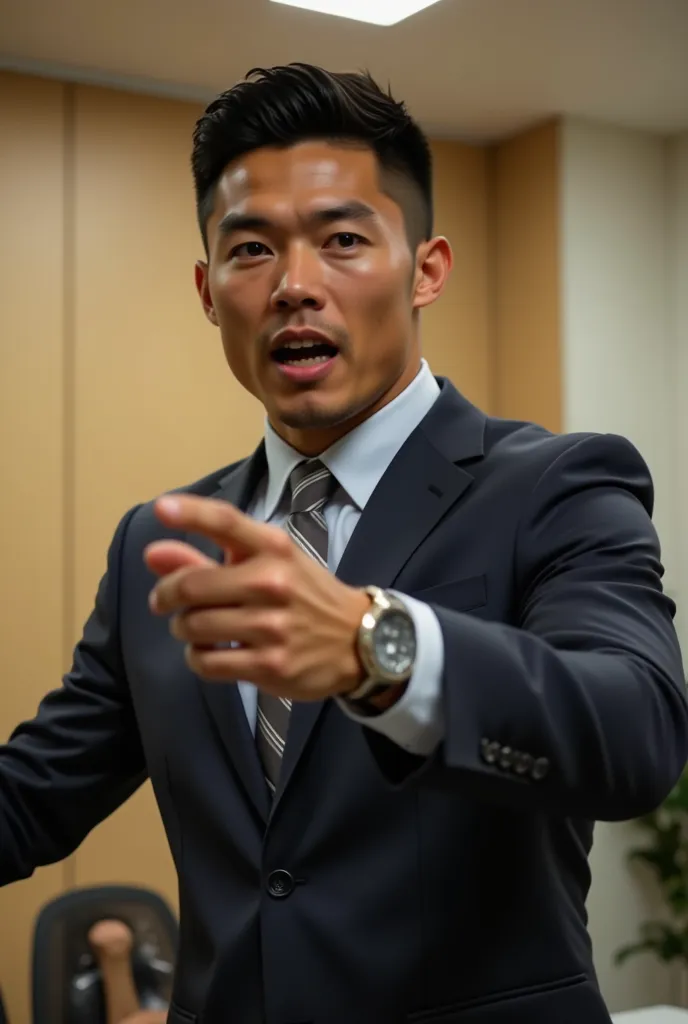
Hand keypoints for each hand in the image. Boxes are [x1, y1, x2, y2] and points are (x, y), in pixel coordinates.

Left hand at [144, 495, 370, 700]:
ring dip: (183, 628)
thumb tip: (152, 553)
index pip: (227, 521)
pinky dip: (198, 658)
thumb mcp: (266, 565)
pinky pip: (206, 663)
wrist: (359, 641)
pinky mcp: (269, 665)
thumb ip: (208, 557)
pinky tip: (211, 653)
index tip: (160, 508)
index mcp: (274, 548)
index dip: (190, 512)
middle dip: (166, 596)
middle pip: (192, 585)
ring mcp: (271, 626)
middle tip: (164, 601)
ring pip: (193, 627)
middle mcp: (272, 582)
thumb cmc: (303, 594)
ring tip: (197, 628)